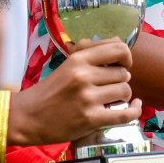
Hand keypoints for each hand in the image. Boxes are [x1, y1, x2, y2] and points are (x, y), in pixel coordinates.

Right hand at [7, 39, 140, 146]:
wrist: (28, 117)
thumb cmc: (49, 91)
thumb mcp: (67, 65)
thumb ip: (91, 53)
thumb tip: (120, 43)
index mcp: (78, 59)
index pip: (118, 48)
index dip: (126, 57)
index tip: (123, 65)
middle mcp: (84, 76)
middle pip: (123, 74)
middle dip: (120, 81)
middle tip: (109, 87)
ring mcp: (88, 98)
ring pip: (125, 91)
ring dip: (122, 97)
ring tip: (110, 100)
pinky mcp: (91, 119)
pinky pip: (125, 114)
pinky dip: (135, 110)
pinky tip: (134, 106)